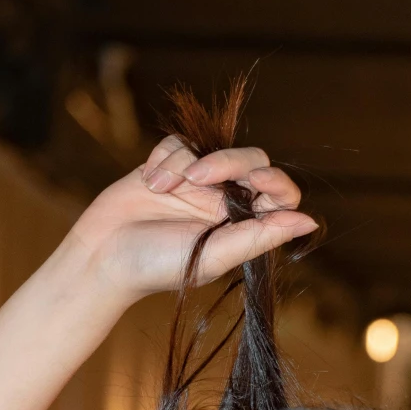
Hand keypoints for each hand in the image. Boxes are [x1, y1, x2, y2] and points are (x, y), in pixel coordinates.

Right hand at [65, 140, 314, 303]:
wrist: (101, 256)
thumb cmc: (156, 266)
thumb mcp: (213, 255)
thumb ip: (259, 237)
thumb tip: (309, 222)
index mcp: (242, 225)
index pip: (279, 194)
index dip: (276, 181)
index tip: (258, 181)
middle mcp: (224, 201)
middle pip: (251, 161)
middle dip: (228, 162)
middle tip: (200, 176)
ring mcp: (197, 182)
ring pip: (213, 147)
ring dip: (187, 162)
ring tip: (162, 187)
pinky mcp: (169, 165)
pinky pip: (180, 143)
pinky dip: (165, 157)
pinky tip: (150, 181)